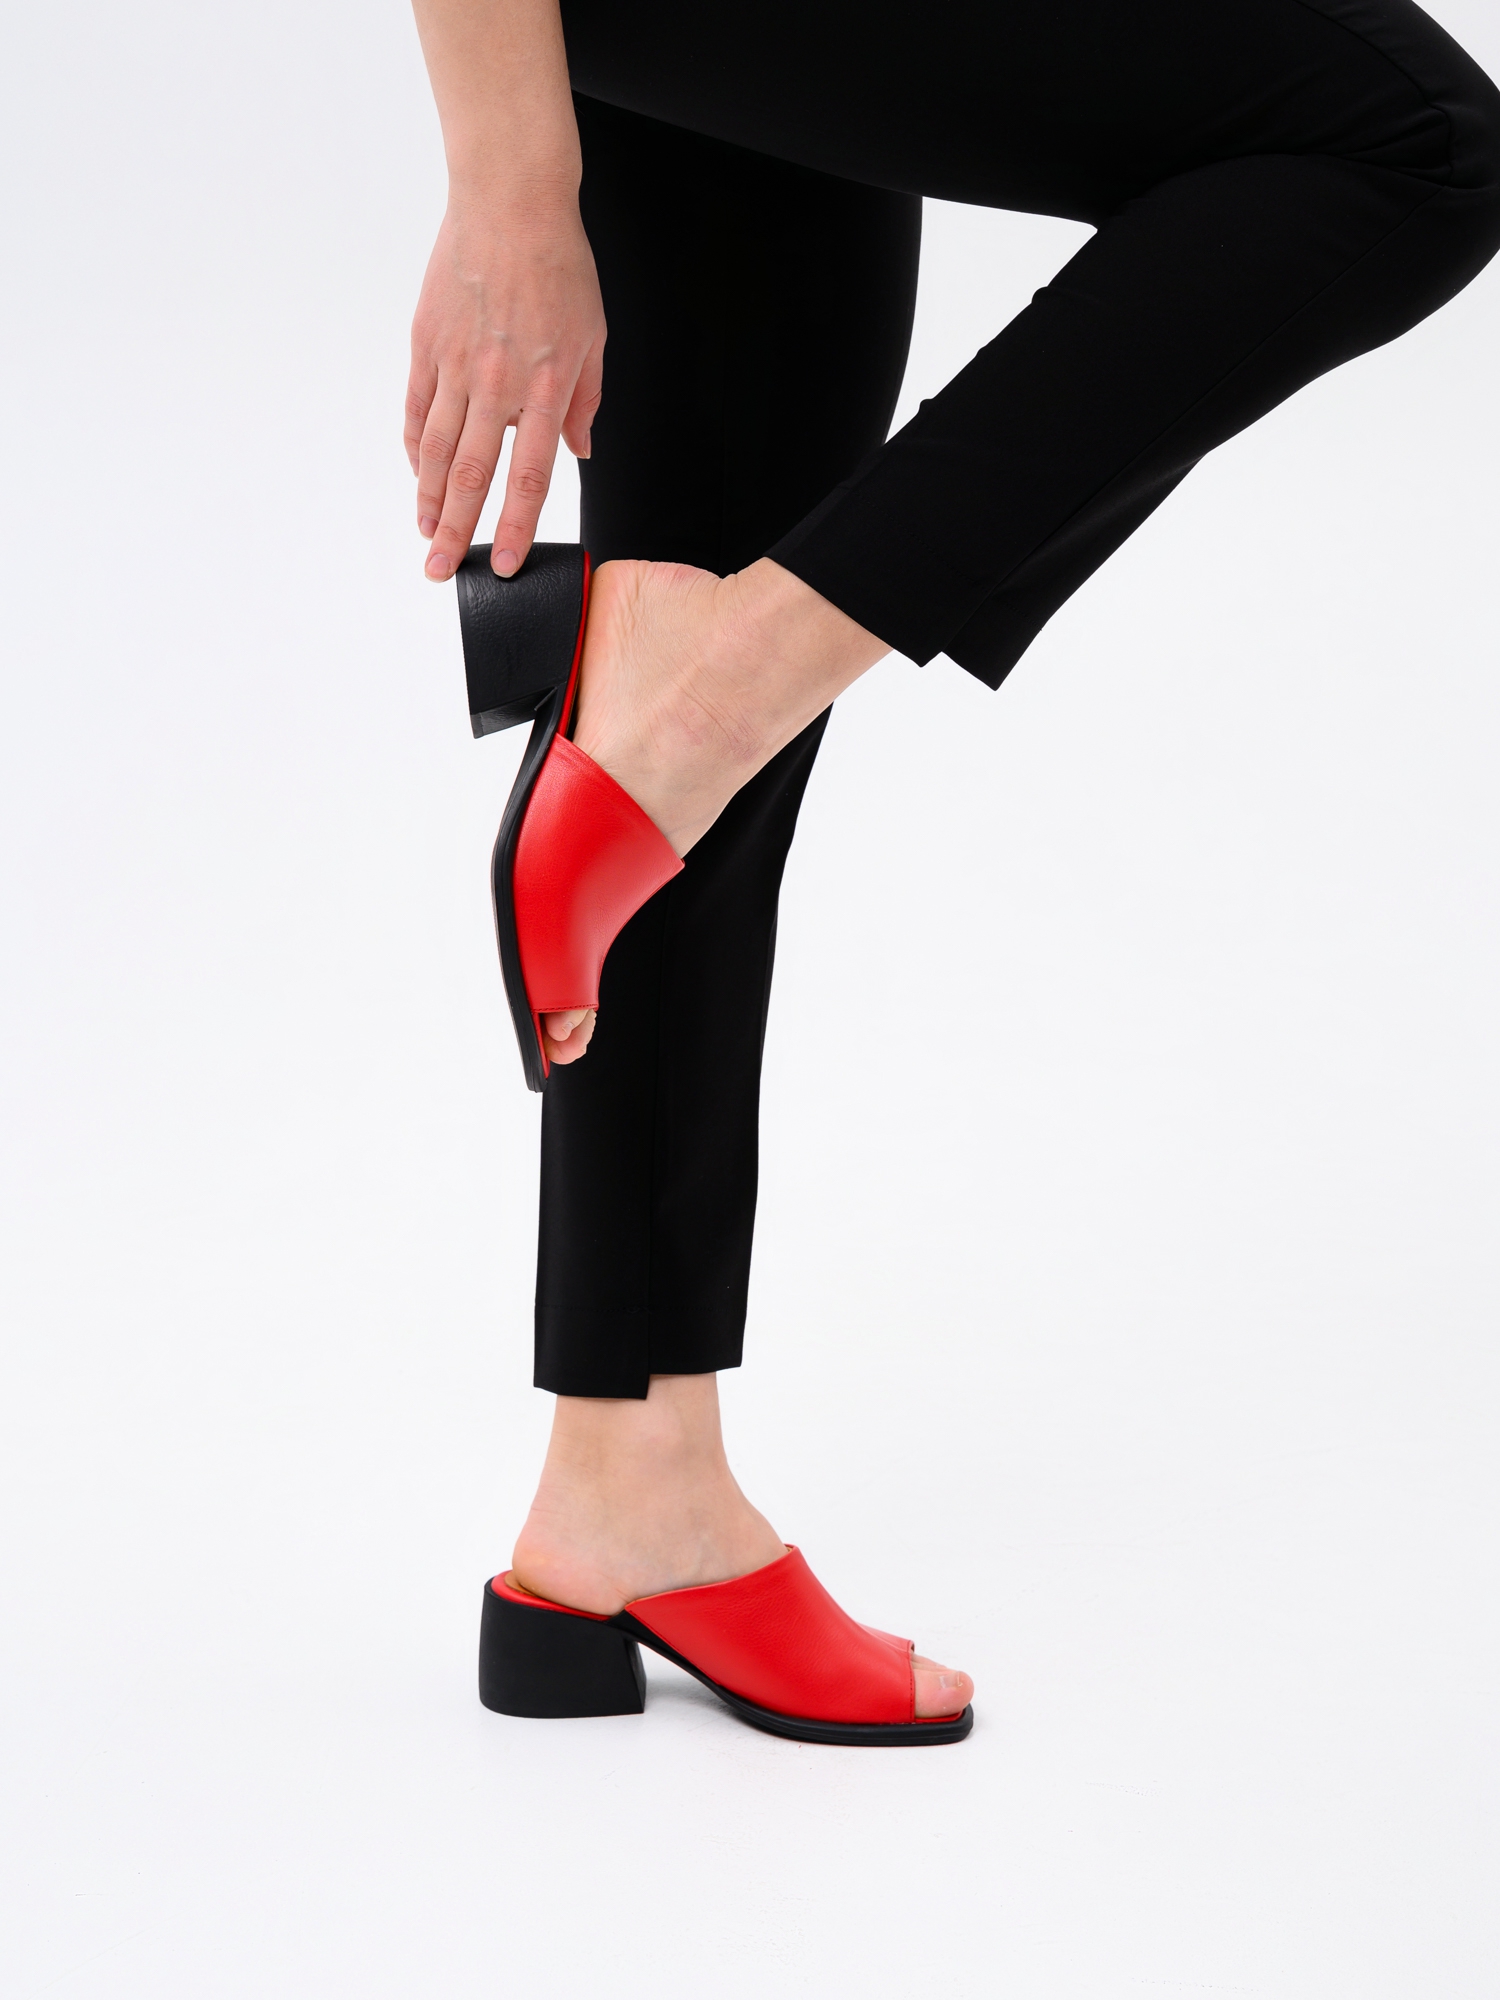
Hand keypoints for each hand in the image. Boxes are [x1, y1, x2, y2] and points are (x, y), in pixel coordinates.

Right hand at [406, 197, 604, 579]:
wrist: (511, 200)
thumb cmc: (559, 264)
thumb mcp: (594, 337)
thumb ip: (584, 401)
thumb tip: (579, 451)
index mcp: (545, 387)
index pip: (527, 476)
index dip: (514, 527)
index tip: (504, 563)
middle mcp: (498, 383)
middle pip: (472, 475)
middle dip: (455, 530)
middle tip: (441, 570)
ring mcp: (456, 363)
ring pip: (438, 448)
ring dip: (429, 498)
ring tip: (424, 534)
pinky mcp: (427, 342)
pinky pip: (419, 407)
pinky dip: (416, 446)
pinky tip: (418, 473)